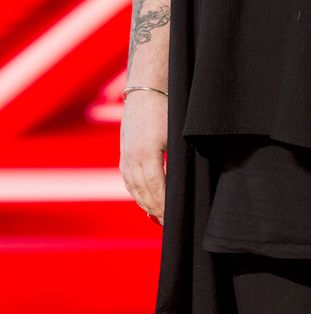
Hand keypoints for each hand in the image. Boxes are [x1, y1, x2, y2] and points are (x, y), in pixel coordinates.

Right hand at [119, 91, 167, 225]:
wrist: (146, 89)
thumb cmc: (167, 109)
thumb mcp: (176, 134)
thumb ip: (177, 159)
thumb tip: (185, 182)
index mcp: (147, 154)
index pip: (156, 189)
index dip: (165, 206)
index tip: (174, 218)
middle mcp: (132, 157)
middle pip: (143, 193)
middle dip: (156, 210)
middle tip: (168, 224)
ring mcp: (125, 155)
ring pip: (134, 188)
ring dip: (145, 204)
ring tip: (158, 217)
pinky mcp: (123, 152)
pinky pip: (128, 180)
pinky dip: (136, 193)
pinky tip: (144, 201)